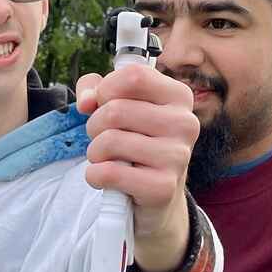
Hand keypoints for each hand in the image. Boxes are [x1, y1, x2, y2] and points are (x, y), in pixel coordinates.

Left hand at [77, 65, 198, 271]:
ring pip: (110, 141)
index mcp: (178, 96)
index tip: (105, 103)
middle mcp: (185, 123)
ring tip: (106, 158)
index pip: (133, 76)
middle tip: (103, 138)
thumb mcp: (119, 107)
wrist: (155, 194)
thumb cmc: (135, 142)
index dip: (106, 89)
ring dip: (95, 152)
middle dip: (95, 126)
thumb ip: (96, 90)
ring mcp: (177, 156)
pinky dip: (95, 175)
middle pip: (115, 110)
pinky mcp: (163, 187)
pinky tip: (104, 178)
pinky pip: (109, 173)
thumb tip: (87, 101)